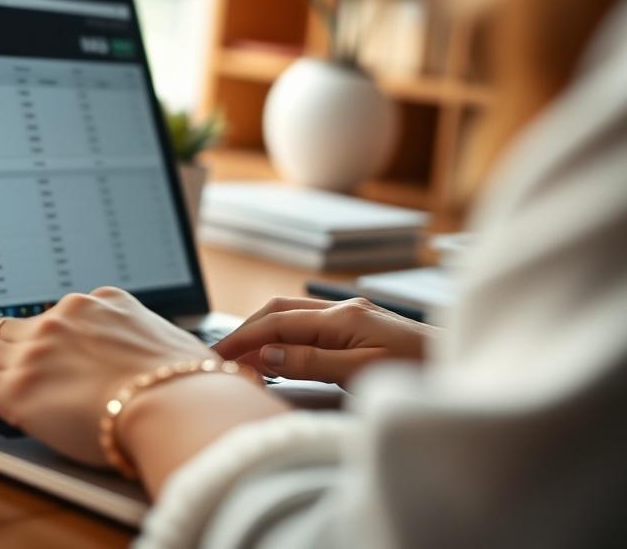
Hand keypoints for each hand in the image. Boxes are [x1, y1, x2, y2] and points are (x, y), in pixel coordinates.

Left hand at [0, 287, 213, 466]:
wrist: (183, 404)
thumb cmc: (195, 387)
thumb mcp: (180, 350)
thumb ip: (160, 351)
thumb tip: (184, 365)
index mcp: (104, 304)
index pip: (52, 316)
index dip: (30, 337)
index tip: (22, 352)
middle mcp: (66, 316)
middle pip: (6, 326)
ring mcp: (39, 348)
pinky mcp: (20, 386)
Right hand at [214, 296, 436, 386]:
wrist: (467, 369)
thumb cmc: (421, 376)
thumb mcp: (363, 375)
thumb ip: (313, 362)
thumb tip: (268, 353)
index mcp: (343, 316)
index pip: (277, 323)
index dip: (242, 338)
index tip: (217, 356)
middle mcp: (345, 308)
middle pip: (279, 310)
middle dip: (246, 330)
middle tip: (221, 356)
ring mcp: (354, 313)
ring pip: (292, 314)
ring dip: (263, 331)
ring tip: (241, 356)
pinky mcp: (361, 324)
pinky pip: (309, 323)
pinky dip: (284, 335)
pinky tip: (278, 353)